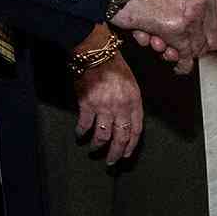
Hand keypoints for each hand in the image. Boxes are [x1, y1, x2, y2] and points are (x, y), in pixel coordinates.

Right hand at [75, 49, 144, 164]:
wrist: (96, 53)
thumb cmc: (114, 65)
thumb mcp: (131, 83)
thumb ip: (130, 103)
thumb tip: (125, 121)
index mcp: (134, 101)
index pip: (136, 130)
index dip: (131, 145)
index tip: (126, 154)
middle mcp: (121, 107)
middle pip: (121, 137)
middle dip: (116, 153)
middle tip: (111, 162)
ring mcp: (104, 107)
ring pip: (103, 136)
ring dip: (98, 146)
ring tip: (94, 150)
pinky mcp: (87, 105)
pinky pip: (85, 125)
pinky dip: (82, 133)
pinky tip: (80, 135)